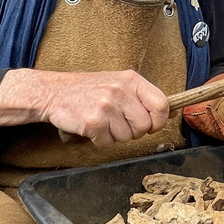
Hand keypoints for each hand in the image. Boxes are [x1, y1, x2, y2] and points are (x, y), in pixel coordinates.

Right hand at [0, 69, 169, 147]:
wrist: (52, 92)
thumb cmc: (88, 89)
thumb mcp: (118, 83)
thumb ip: (142, 96)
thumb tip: (170, 112)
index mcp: (131, 80)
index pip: (161, 105)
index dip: (158, 120)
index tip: (150, 124)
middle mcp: (121, 91)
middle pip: (145, 126)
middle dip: (134, 131)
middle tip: (118, 123)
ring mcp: (107, 106)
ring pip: (127, 137)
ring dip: (115, 135)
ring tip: (102, 121)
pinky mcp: (93, 122)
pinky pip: (108, 143)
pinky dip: (100, 140)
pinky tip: (91, 127)